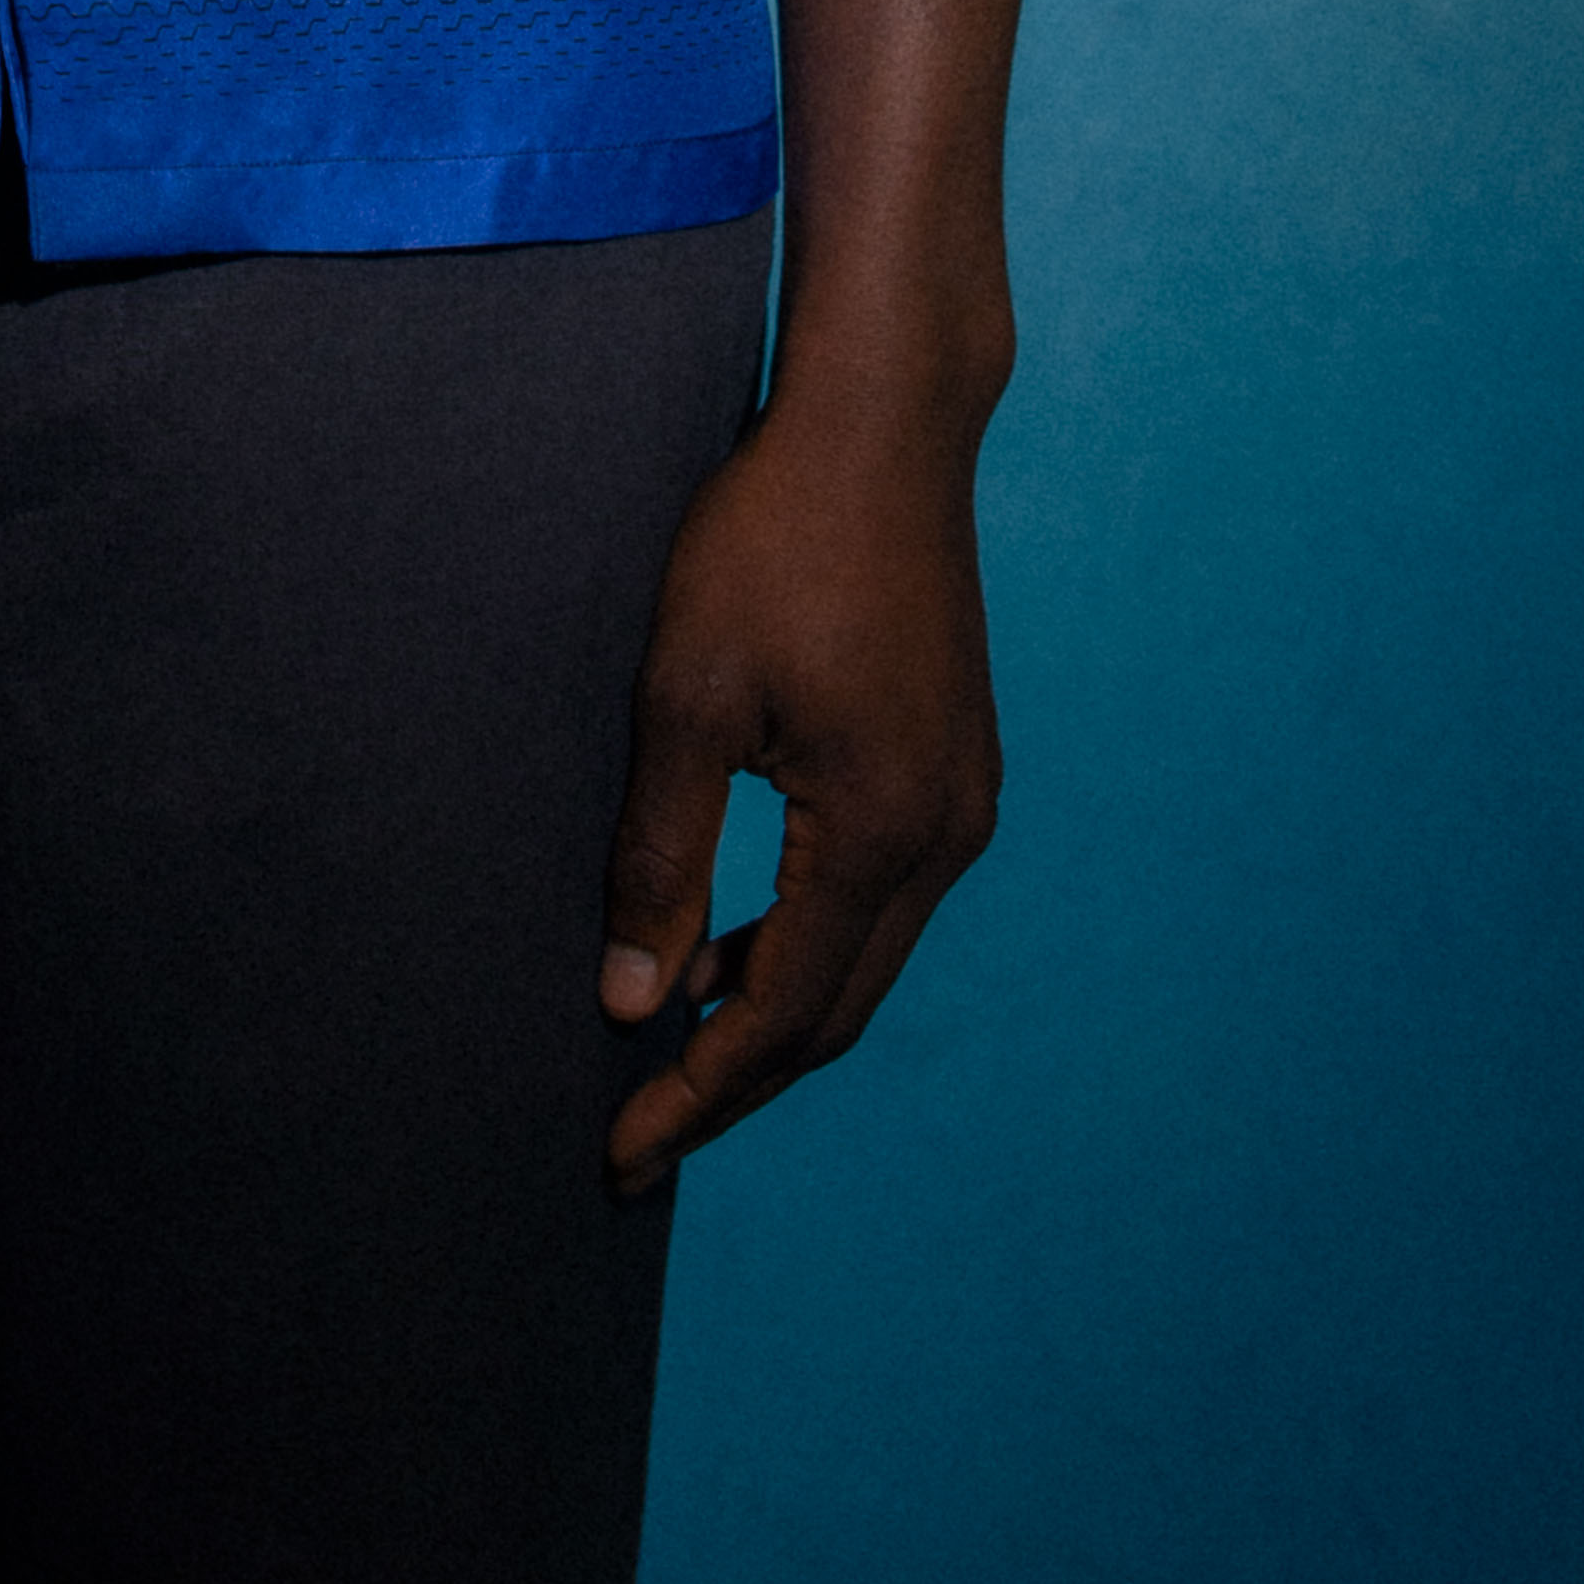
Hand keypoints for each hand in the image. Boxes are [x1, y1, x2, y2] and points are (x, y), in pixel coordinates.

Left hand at [598, 398, 1000, 1196]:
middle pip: (836, 1011)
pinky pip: (882, 898)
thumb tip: (631, 1001)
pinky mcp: (955, 763)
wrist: (881, 428)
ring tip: (669, 1048)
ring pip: (864, 959)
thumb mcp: (684, 695)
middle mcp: (944, 834)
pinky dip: (807, 942)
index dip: (695, 1092)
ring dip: (773, 1012)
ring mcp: (963, 800)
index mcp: (879, 831)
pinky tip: (734, 942)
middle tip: (638, 1137)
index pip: (780, 1015)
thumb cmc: (770, 540)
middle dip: (734, 1080)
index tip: (621, 1155)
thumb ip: (660, 856)